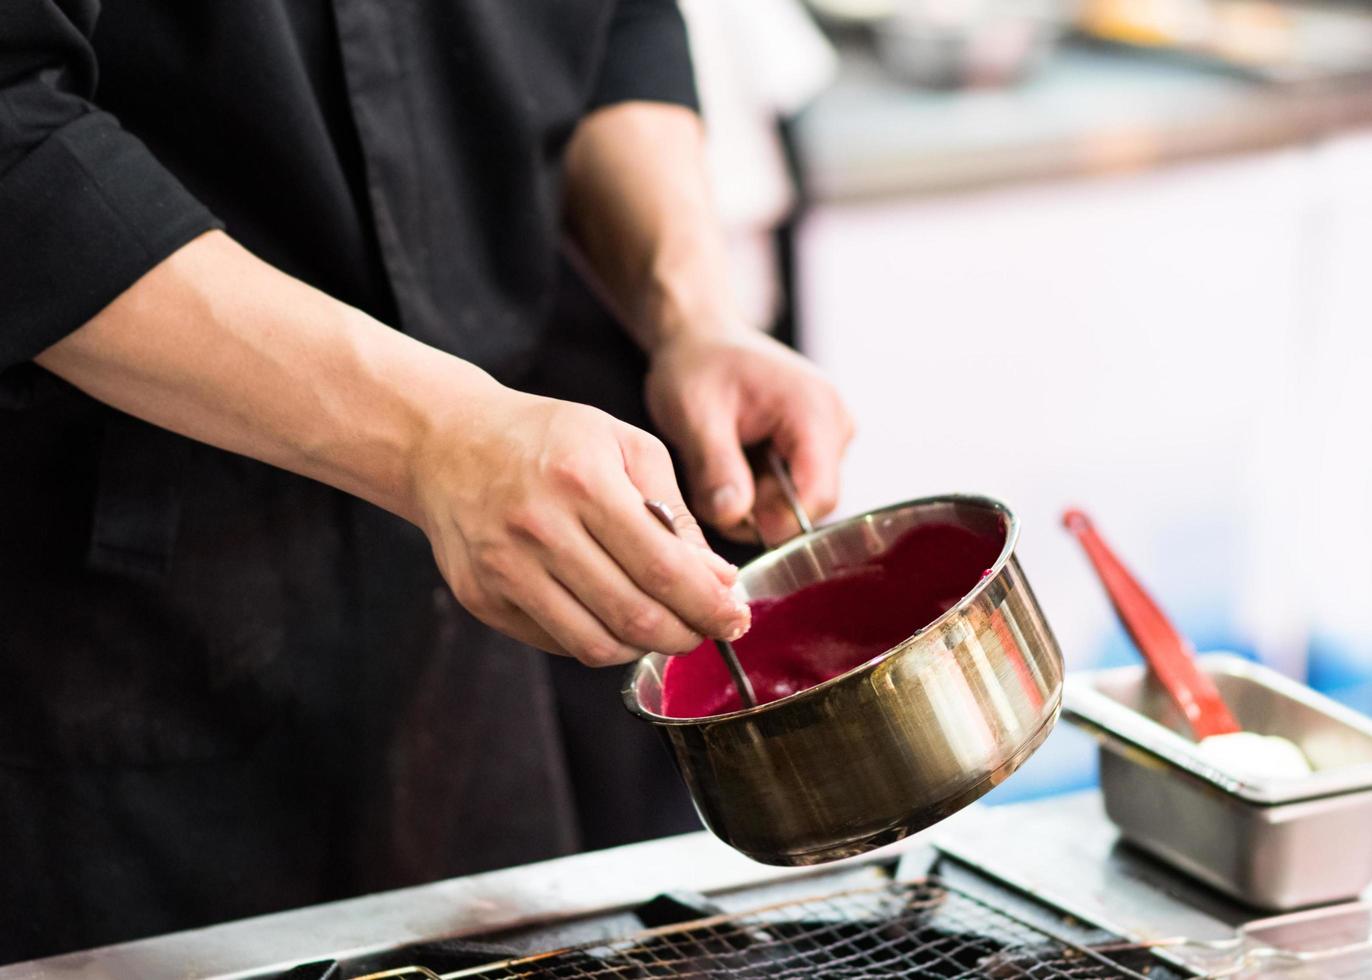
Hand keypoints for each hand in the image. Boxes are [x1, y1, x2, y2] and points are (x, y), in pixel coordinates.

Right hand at [411, 384, 749, 665]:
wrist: (446, 443)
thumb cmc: (548, 439)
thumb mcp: (624, 445)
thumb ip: (676, 511)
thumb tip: (716, 580)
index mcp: (583, 481)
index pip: (663, 569)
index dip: (710, 604)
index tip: (735, 616)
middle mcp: (538, 529)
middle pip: (633, 617)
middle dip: (686, 635)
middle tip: (706, 628)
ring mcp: (503, 570)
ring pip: (595, 645)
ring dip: (644, 647)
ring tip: (663, 624)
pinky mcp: (481, 599)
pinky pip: (557, 643)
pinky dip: (598, 640)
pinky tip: (612, 614)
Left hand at [645, 330, 853, 542]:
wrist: (701, 341)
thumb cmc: (697, 366)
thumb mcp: (693, 415)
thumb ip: (714, 467)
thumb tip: (733, 516)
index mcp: (814, 410)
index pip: (819, 495)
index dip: (777, 522)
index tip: (730, 519)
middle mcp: (835, 422)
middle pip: (810, 503)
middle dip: (759, 510)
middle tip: (711, 486)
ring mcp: (830, 434)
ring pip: (800, 500)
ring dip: (755, 500)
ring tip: (720, 465)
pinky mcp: (817, 444)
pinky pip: (794, 489)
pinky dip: (759, 488)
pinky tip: (736, 462)